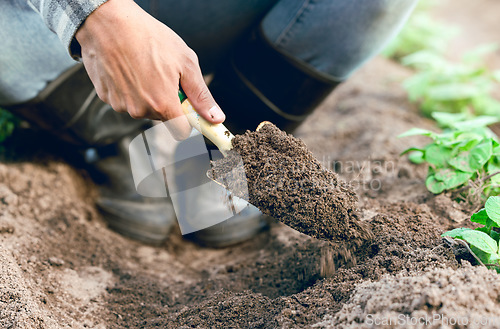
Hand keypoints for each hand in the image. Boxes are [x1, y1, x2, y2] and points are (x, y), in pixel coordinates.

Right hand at [75, 0, 224, 137]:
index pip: (181, 132)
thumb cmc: (148, 37)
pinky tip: (129, 68)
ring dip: (147, 94)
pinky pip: (125, 100)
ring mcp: (121, 105)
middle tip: (165, 75)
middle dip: (167, 101)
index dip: (188, 122)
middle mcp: (140, 110)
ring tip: (145, 67)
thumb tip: (216, 118)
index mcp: (162, 104)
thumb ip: (201, 95)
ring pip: (143, 108)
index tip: (190, 110)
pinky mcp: (106, 97)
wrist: (107, 22)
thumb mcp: (185, 62)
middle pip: (162, 117)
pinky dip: (129, 88)